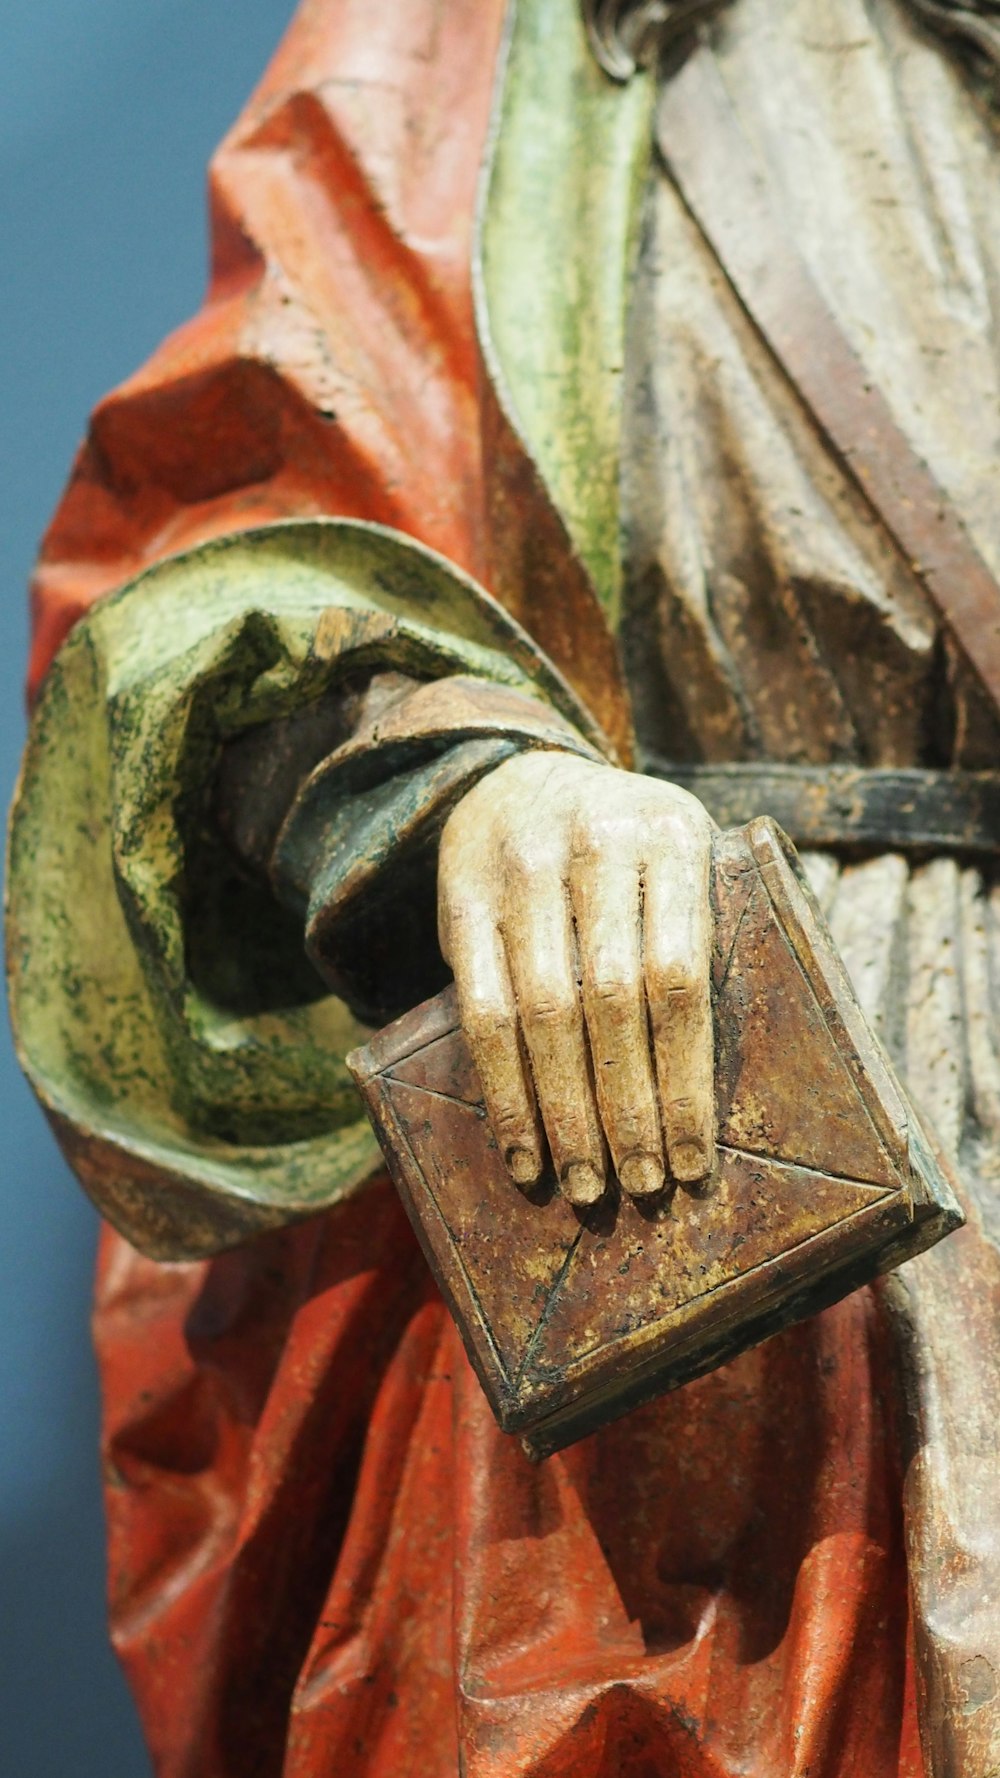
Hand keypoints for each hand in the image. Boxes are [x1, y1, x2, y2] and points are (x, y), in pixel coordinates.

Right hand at [438, 751, 714, 1205]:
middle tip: (643, 1187)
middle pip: (612, 1000)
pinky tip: (523, 1150)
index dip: (686, 1079)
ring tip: (586, 1184)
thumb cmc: (627, 849)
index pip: (681, 975)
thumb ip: (700, 934)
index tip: (696, 1160)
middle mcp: (595, 842)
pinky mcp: (461, 898)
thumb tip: (716, 1091)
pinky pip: (480, 1010)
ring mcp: (521, 868)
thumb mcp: (681, 855)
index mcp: (672, 835)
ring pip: (543, 1012)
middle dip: (628, 1108)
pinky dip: (503, 1092)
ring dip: (565, 1113)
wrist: (522, 774)